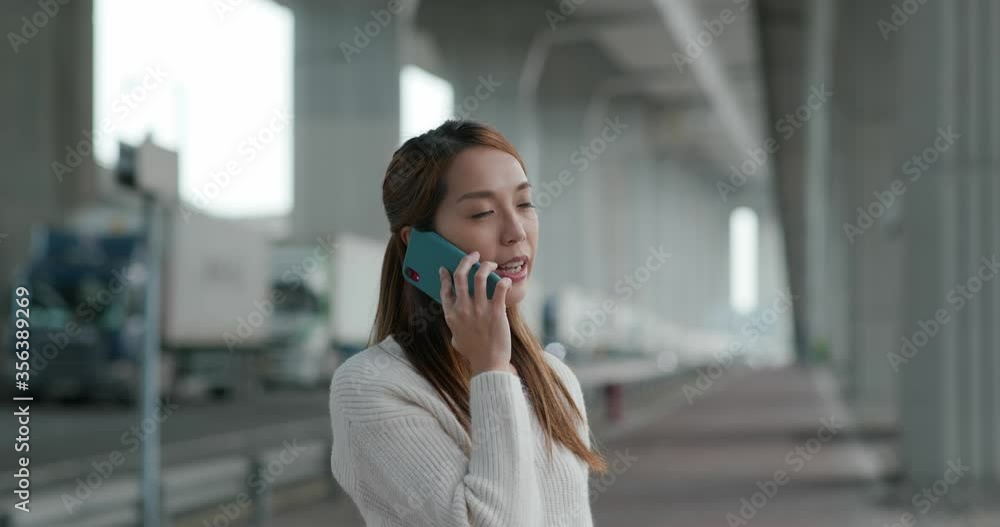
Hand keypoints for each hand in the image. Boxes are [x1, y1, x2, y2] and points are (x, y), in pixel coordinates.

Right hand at [438, 251, 513, 374]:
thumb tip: (455, 324)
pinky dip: (504, 281)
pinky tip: (506, 281)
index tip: (446, 268)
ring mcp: (479, 309)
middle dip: (466, 260)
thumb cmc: (473, 353)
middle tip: (474, 255)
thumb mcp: (456, 339)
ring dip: (486, 266)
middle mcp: (463, 309)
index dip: (445, 276)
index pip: (445, 289)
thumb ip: (455, 327)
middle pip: (460, 275)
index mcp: (451, 315)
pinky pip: (500, 288)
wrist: (488, 364)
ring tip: (490, 264)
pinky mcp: (496, 311)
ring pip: (480, 276)